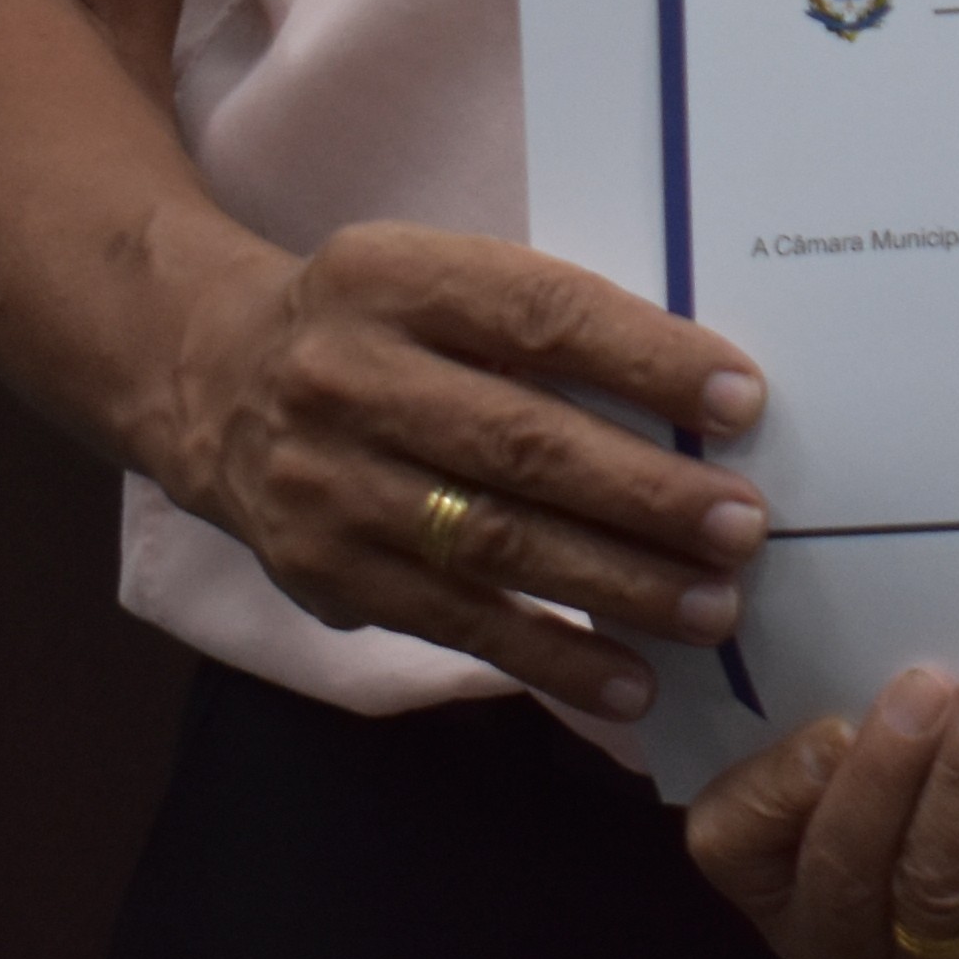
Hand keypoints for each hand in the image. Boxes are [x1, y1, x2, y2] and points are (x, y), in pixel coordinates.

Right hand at [161, 223, 767, 720]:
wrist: (216, 381)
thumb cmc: (382, 326)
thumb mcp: (437, 279)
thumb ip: (542, 324)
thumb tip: (702, 404)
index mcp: (394, 277)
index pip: (538, 315)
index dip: (644, 360)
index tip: (741, 401)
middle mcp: (348, 378)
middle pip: (520, 442)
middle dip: (644, 492)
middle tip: (742, 526)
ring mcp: (328, 483)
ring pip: (493, 543)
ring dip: (617, 583)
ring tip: (712, 607)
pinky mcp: (324, 573)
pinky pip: (456, 622)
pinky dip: (551, 657)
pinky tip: (630, 681)